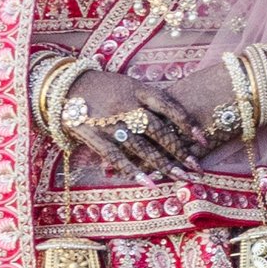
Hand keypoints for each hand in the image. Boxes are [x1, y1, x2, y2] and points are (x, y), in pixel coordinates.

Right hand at [60, 64, 208, 171]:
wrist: (65, 84)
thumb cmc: (103, 86)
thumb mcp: (128, 84)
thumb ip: (149, 99)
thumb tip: (178, 117)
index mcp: (137, 89)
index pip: (168, 105)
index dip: (186, 123)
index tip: (202, 140)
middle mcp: (126, 105)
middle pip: (157, 130)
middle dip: (178, 150)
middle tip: (195, 168)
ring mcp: (109, 121)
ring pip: (141, 146)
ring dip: (162, 164)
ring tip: (180, 178)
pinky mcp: (93, 135)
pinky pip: (116, 156)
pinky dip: (133, 171)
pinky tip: (149, 183)